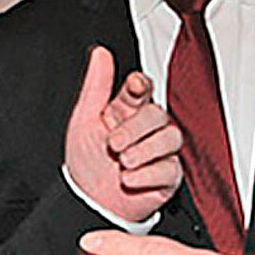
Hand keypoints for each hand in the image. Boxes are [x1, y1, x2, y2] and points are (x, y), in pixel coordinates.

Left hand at [64, 46, 182, 222]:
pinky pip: (170, 169)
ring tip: (123, 162)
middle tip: (114, 144)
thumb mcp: (84, 119)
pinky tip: (129, 179)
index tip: (134, 87)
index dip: (140, 85)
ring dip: (144, 150)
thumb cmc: (86, 161)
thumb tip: (100, 53)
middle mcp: (146, 128)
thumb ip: (96, 86)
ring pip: (170, 138)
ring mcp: (160, 151)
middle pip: (157, 114)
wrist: (90, 201)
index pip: (143, 88)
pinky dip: (147, 174)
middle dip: (135, 128)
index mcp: (127, 109)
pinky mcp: (168, 176)